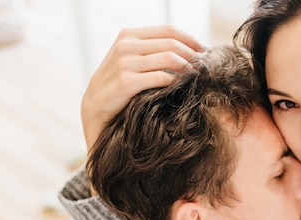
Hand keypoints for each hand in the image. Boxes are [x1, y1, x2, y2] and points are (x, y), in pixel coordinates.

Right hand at [81, 25, 205, 153]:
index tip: (205, 52)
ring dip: (188, 68)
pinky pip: (162, 77)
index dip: (191, 40)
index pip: (169, 30)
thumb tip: (187, 48)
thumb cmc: (117, 85)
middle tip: (205, 67)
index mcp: (128, 35)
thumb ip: (151, 50)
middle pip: (172, 43)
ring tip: (197, 77)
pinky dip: (177, 81)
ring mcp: (125, 63)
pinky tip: (183, 87)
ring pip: (170, 58)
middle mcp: (126, 45)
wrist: (94, 108)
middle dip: (193, 55)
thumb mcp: (130, 60)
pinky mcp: (127, 82)